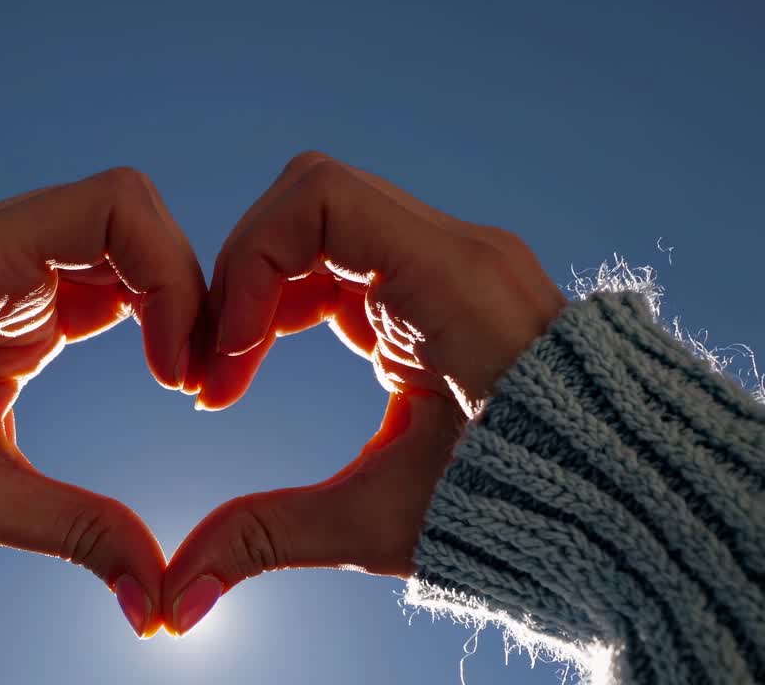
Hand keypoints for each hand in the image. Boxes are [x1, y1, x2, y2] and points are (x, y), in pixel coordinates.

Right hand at [161, 151, 567, 634]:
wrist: (615, 510)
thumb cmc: (518, 514)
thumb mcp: (383, 521)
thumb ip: (271, 536)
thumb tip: (179, 595)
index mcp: (453, 282)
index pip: (320, 199)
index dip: (249, 261)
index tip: (225, 351)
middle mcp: (453, 252)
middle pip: (308, 202)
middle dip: (241, 277)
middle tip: (211, 369)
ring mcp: (446, 263)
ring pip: (318, 226)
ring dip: (259, 290)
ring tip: (229, 376)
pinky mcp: (434, 285)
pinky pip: (339, 260)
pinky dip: (289, 301)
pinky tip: (262, 360)